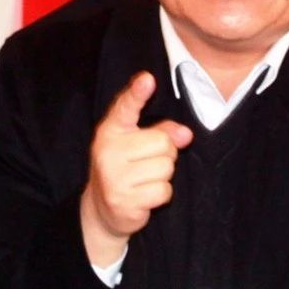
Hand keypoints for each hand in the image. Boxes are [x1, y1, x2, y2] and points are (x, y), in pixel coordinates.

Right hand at [80, 72, 192, 264]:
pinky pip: (164, 190)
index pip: (125, 107)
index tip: (147, 79)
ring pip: (166, 168)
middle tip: (147, 162)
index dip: (137, 93)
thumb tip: (186, 134)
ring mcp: (114, 177)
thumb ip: (162, 132)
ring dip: (163, 176)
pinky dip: (160, 194)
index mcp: (111, 130)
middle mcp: (108, 150)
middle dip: (165, 153)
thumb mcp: (138, 144)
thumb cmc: (126, 167)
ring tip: (144, 179)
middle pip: (162, 142)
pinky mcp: (124, 201)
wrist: (102, 209)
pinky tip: (144, 195)